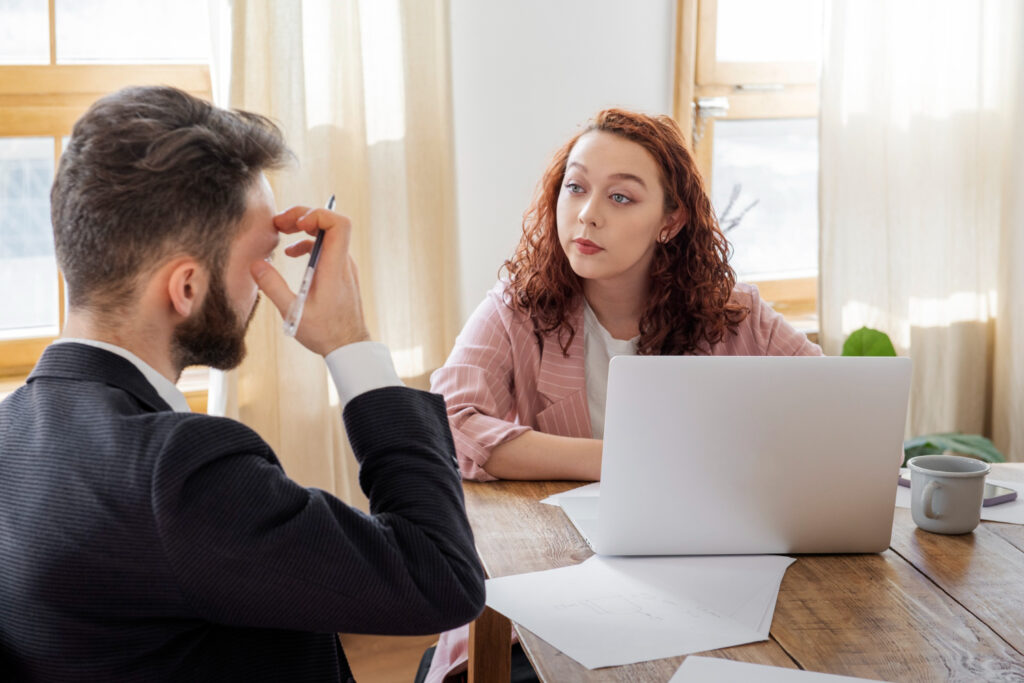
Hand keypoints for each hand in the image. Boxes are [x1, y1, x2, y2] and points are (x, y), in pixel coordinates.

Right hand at [251, 205, 370, 355]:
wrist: (349, 347)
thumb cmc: (324, 333)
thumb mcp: (293, 313)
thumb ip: (273, 287)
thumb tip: (255, 264)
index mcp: (334, 269)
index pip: (339, 225)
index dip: (317, 215)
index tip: (296, 224)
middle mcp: (343, 263)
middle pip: (330, 223)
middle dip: (303, 216)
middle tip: (278, 222)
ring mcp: (344, 267)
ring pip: (328, 234)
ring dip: (303, 228)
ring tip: (279, 231)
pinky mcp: (341, 272)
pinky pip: (326, 247)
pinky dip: (308, 243)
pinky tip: (291, 253)